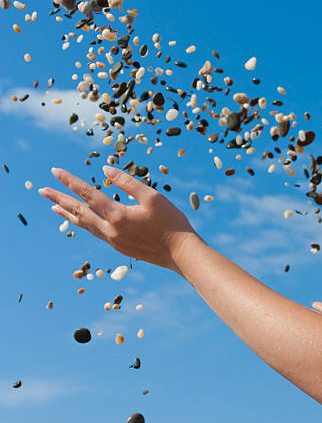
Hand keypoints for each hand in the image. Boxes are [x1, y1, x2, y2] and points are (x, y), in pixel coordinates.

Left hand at [38, 166, 195, 271]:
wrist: (180, 253)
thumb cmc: (170, 222)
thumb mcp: (152, 196)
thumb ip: (127, 182)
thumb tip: (105, 169)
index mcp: (118, 215)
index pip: (87, 193)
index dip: (70, 181)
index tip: (54, 171)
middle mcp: (110, 230)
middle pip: (79, 211)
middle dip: (59, 198)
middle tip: (41, 189)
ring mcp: (113, 241)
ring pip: (84, 224)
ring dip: (68, 213)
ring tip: (53, 206)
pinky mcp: (118, 247)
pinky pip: (94, 232)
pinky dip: (83, 223)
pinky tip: (80, 219)